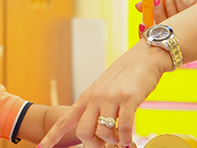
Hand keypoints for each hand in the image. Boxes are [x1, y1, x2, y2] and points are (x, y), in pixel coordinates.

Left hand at [38, 41, 168, 147]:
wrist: (144, 57)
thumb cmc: (125, 75)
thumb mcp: (104, 89)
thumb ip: (96, 106)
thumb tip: (97, 129)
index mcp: (87, 97)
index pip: (65, 120)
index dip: (52, 136)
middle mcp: (95, 97)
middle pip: (83, 132)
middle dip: (93, 145)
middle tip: (105, 146)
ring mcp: (111, 98)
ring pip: (103, 131)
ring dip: (113, 142)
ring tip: (122, 141)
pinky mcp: (128, 98)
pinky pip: (123, 127)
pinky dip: (126, 138)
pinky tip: (130, 140)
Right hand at [135, 0, 196, 29]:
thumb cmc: (182, 1)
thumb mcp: (164, 1)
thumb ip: (149, 4)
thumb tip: (137, 6)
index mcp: (163, 31)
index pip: (150, 40)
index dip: (144, 35)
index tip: (142, 24)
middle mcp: (173, 34)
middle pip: (160, 31)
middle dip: (157, 13)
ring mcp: (184, 32)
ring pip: (171, 21)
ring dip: (168, 3)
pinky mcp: (195, 25)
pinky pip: (182, 15)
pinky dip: (177, 2)